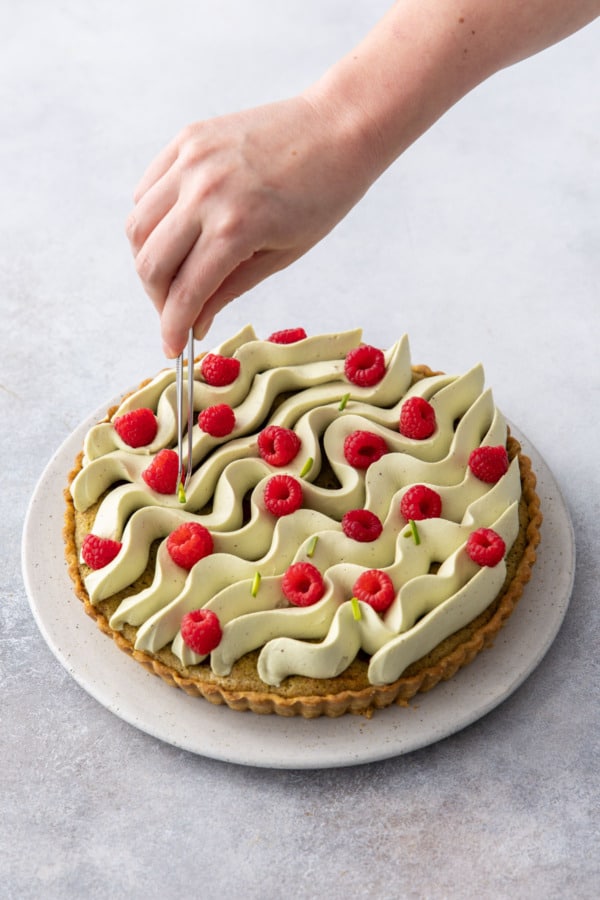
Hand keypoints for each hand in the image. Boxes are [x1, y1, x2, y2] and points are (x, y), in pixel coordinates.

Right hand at [126, 95, 377, 355]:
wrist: (337, 129)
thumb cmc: (322, 198)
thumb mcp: (281, 256)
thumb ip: (229, 289)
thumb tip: (195, 323)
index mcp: (235, 228)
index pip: (185, 293)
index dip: (173, 328)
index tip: (172, 349)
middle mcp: (204, 193)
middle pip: (149, 262)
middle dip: (157, 299)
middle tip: (175, 312)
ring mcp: (191, 161)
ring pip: (137, 226)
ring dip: (148, 260)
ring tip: (173, 274)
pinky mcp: (187, 140)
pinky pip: (147, 190)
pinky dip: (151, 219)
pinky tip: (174, 233)